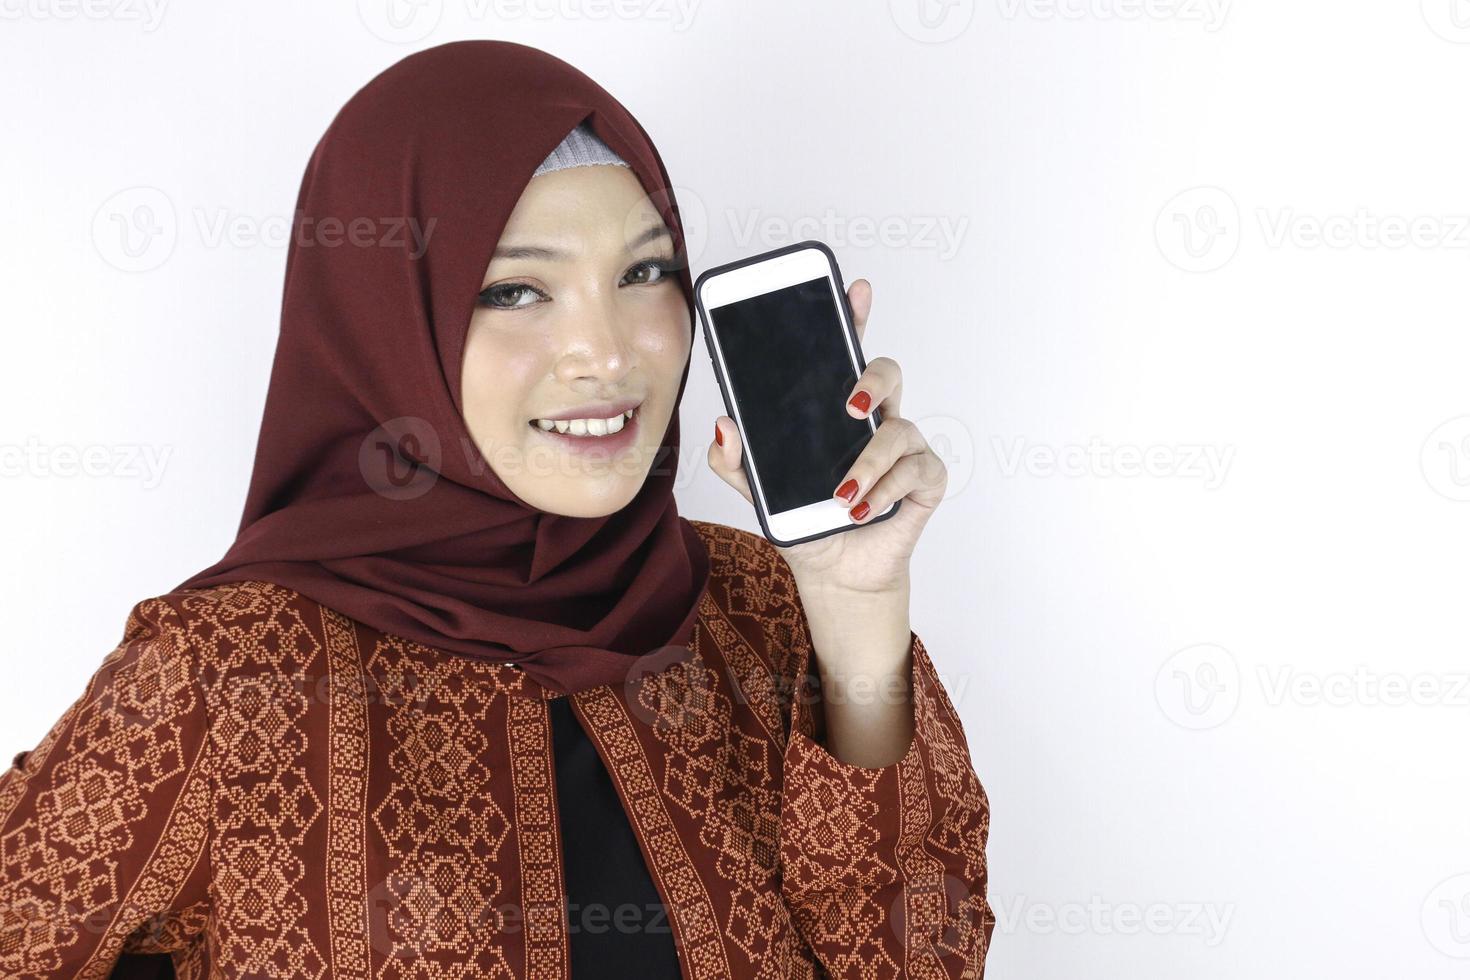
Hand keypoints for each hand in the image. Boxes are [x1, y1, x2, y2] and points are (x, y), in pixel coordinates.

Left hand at [707, 278, 947, 596]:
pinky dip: (887, 490)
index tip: (854, 290)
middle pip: (888, 373)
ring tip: (841, 495)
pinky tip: (865, 509)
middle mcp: (874, 421)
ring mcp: (905, 449)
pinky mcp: (926, 480)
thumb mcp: (759, 492)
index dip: (853, 319)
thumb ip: (734, 462)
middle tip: (850, 404)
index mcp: (836, 412)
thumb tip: (723, 423)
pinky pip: (916, 470)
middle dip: (873, 379)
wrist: (836, 575)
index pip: (847, 356)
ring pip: (899, 429)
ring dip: (868, 464)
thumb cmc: (807, 522)